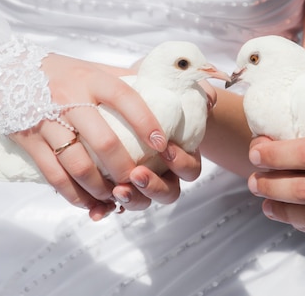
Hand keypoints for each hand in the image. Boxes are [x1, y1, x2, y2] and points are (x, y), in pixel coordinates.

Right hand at [11, 54, 167, 219]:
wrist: (2, 72)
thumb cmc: (57, 72)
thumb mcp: (90, 68)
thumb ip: (122, 78)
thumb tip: (160, 88)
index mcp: (90, 78)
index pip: (125, 97)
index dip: (145, 121)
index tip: (161, 144)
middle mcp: (69, 98)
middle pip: (104, 141)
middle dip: (125, 167)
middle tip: (138, 180)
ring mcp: (46, 121)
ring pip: (79, 165)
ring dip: (101, 187)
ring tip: (115, 196)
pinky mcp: (29, 141)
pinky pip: (54, 176)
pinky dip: (75, 195)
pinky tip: (89, 202)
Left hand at [111, 81, 212, 209]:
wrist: (121, 104)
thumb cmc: (157, 99)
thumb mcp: (176, 93)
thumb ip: (198, 93)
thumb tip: (209, 100)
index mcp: (182, 158)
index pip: (190, 170)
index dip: (181, 163)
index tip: (166, 149)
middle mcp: (163, 175)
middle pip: (167, 193)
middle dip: (154, 187)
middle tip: (137, 174)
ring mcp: (140, 184)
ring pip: (142, 201)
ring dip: (132, 199)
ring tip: (117, 190)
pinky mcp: (115, 187)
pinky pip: (112, 206)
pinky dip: (104, 210)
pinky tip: (95, 211)